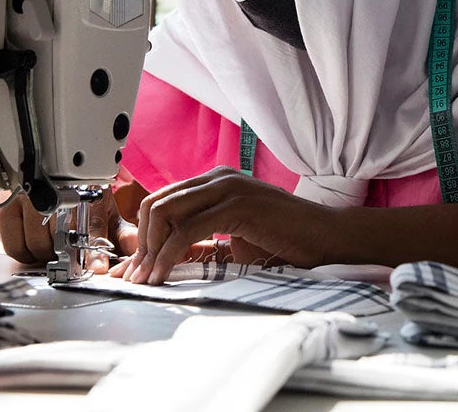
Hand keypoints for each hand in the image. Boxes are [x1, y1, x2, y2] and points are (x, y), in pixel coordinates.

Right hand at [0, 188, 136, 272]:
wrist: (48, 164)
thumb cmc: (79, 191)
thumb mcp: (105, 208)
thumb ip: (121, 231)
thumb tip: (134, 248)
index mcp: (86, 192)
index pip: (91, 228)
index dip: (95, 251)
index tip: (99, 267)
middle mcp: (54, 193)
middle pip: (59, 244)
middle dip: (65, 254)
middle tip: (68, 250)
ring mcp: (27, 199)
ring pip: (35, 248)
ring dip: (44, 253)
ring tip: (51, 242)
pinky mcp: (5, 207)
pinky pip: (13, 246)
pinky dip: (24, 251)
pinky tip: (33, 241)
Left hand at [112, 167, 337, 285]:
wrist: (324, 238)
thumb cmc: (284, 241)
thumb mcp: (233, 240)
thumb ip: (200, 244)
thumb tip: (159, 262)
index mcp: (216, 181)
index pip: (161, 200)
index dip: (141, 236)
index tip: (134, 269)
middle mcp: (218, 177)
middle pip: (156, 204)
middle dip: (140, 244)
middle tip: (136, 278)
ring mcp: (228, 187)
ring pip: (166, 212)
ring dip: (149, 251)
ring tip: (148, 279)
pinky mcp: (237, 204)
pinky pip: (187, 229)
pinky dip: (168, 255)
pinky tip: (165, 274)